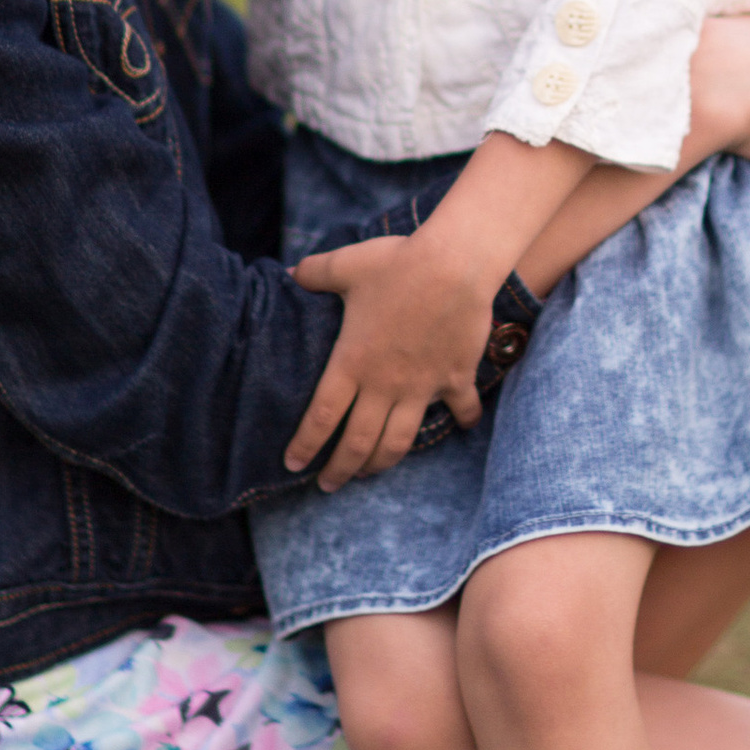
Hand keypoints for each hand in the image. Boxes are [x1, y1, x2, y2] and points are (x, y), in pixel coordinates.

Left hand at [286, 232, 492, 488]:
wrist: (456, 264)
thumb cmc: (397, 263)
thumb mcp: (346, 265)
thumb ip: (314, 272)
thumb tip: (288, 271)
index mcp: (352, 362)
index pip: (321, 417)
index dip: (305, 445)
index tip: (292, 464)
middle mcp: (384, 384)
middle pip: (358, 443)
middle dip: (339, 471)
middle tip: (327, 486)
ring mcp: (422, 386)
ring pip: (399, 442)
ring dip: (381, 464)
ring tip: (369, 473)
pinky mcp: (455, 378)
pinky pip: (460, 410)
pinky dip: (462, 422)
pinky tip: (461, 428)